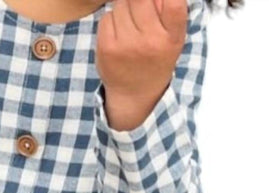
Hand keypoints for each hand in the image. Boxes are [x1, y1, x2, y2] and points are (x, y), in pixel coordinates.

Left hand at [96, 0, 187, 128]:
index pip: (175, 3)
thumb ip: (168, 11)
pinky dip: (111, 20)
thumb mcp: (172, 39)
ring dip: (124, 8)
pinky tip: (118, 34)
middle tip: (140, 10)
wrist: (134, 94)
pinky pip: (107, 17)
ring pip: (121, 4)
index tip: (157, 1)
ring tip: (130, 26)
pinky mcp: (106, 48)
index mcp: (172, 38)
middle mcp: (150, 41)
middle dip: (140, 0)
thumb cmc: (155, 59)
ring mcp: (126, 45)